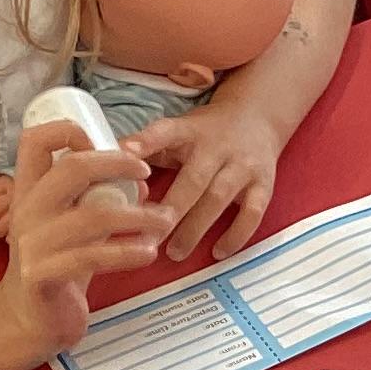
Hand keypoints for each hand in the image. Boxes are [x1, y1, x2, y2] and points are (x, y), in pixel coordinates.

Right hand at [0, 118, 160, 353]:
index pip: (34, 140)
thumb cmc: (58, 265)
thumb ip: (102, 201)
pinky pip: (92, 257)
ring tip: (165, 221)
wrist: (28, 319)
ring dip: (138, 216)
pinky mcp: (44, 274)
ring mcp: (34, 243)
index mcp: (29, 191)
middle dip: (116, 164)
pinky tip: (148, 253)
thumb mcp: (78, 227)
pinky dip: (127, 252)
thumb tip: (141, 181)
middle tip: (147, 173)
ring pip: (93, 215)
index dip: (67, 129)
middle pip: (71, 168)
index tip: (103, 141)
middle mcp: (27, 211)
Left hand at [126, 98, 285, 263]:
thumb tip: (106, 166)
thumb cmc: (206, 132)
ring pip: (219, 199)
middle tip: (148, 237)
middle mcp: (218, 147)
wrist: (257, 117)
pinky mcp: (264, 184)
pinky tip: (218, 251)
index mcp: (189, 131)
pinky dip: (236, 234)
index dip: (145, 143)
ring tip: (175, 252)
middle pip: (194, 179)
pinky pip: (251, 213)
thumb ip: (147, 148)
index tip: (125, 155)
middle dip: (171, 210)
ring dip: (196, 228)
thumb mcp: (177, 130)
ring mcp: (243, 166)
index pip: (165, 132)